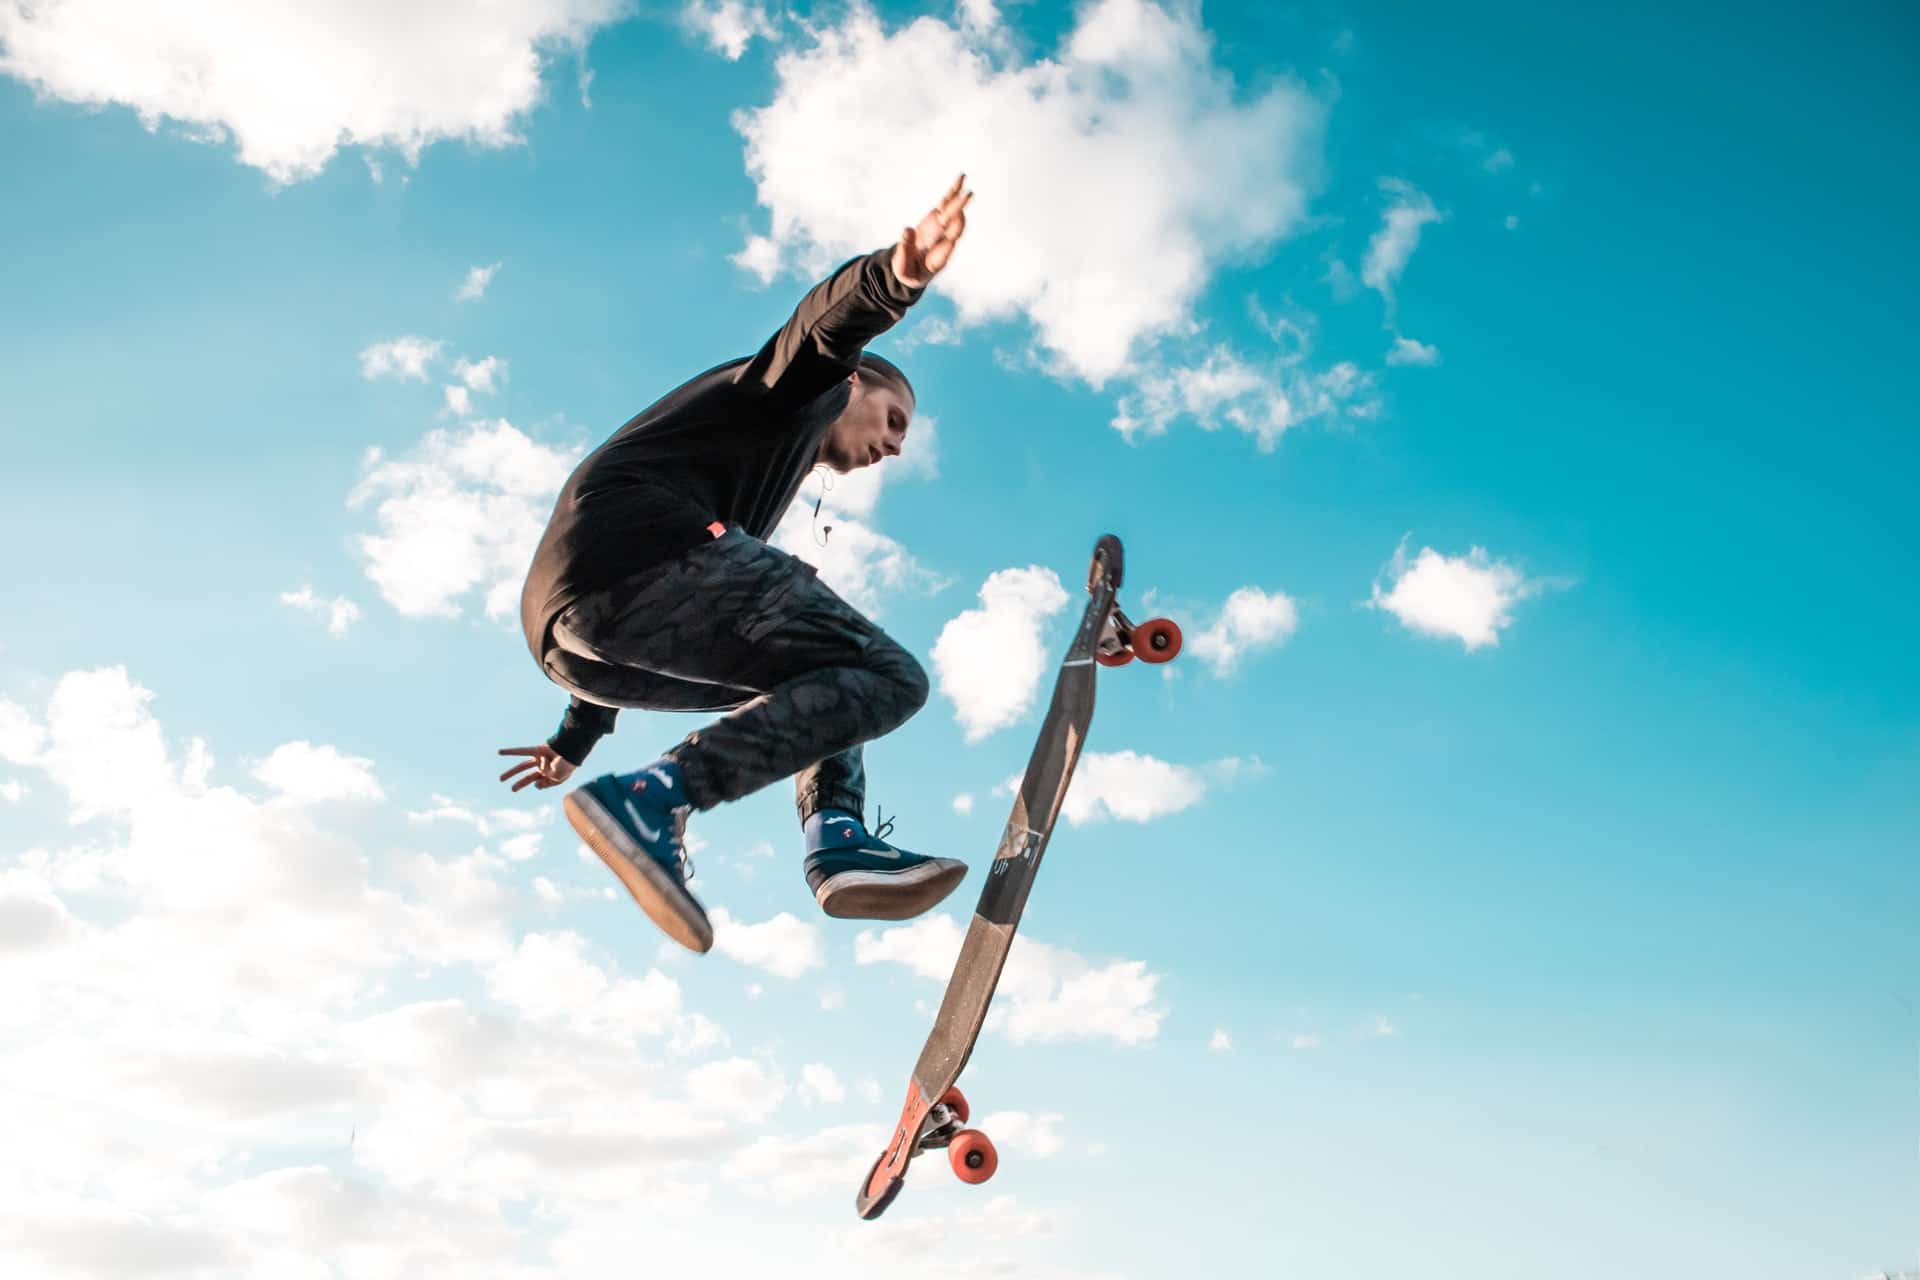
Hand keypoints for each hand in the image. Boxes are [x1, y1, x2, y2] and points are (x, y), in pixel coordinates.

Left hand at [498, 743, 575, 792]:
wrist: (571, 751)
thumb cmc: (567, 765)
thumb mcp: (558, 779)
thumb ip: (546, 784)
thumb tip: (535, 786)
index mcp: (549, 775)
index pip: (540, 782)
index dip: (540, 784)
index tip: (538, 784)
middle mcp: (543, 767)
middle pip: (528, 776)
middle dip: (520, 783)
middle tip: (512, 789)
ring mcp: (539, 759)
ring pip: (522, 767)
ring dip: (511, 773)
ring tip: (500, 780)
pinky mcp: (537, 750)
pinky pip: (522, 751)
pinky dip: (510, 751)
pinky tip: (499, 752)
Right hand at [892, 173, 972, 287]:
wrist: (912, 266)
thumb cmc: (908, 271)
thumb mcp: (902, 269)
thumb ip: (904, 253)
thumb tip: (907, 229)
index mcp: (936, 261)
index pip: (944, 252)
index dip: (947, 246)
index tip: (951, 240)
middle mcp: (943, 243)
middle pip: (953, 229)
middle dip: (958, 216)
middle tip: (966, 201)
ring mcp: (942, 229)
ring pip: (953, 213)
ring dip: (960, 201)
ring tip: (967, 188)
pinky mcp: (938, 218)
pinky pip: (947, 203)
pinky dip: (954, 192)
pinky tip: (962, 179)